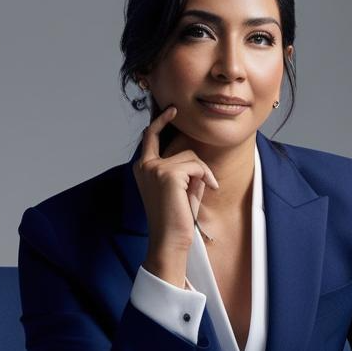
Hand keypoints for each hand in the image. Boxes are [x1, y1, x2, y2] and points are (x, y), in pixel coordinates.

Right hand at [133, 105, 219, 263]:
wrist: (170, 240)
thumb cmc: (176, 218)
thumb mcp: (180, 189)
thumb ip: (184, 170)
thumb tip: (196, 155)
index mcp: (143, 168)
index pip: (150, 137)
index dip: (161, 121)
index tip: (172, 110)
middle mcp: (145, 165)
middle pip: (180, 148)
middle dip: (197, 164)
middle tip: (208, 183)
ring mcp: (154, 168)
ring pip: (191, 157)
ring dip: (203, 174)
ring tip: (204, 193)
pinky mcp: (167, 174)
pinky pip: (196, 166)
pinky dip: (206, 177)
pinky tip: (208, 191)